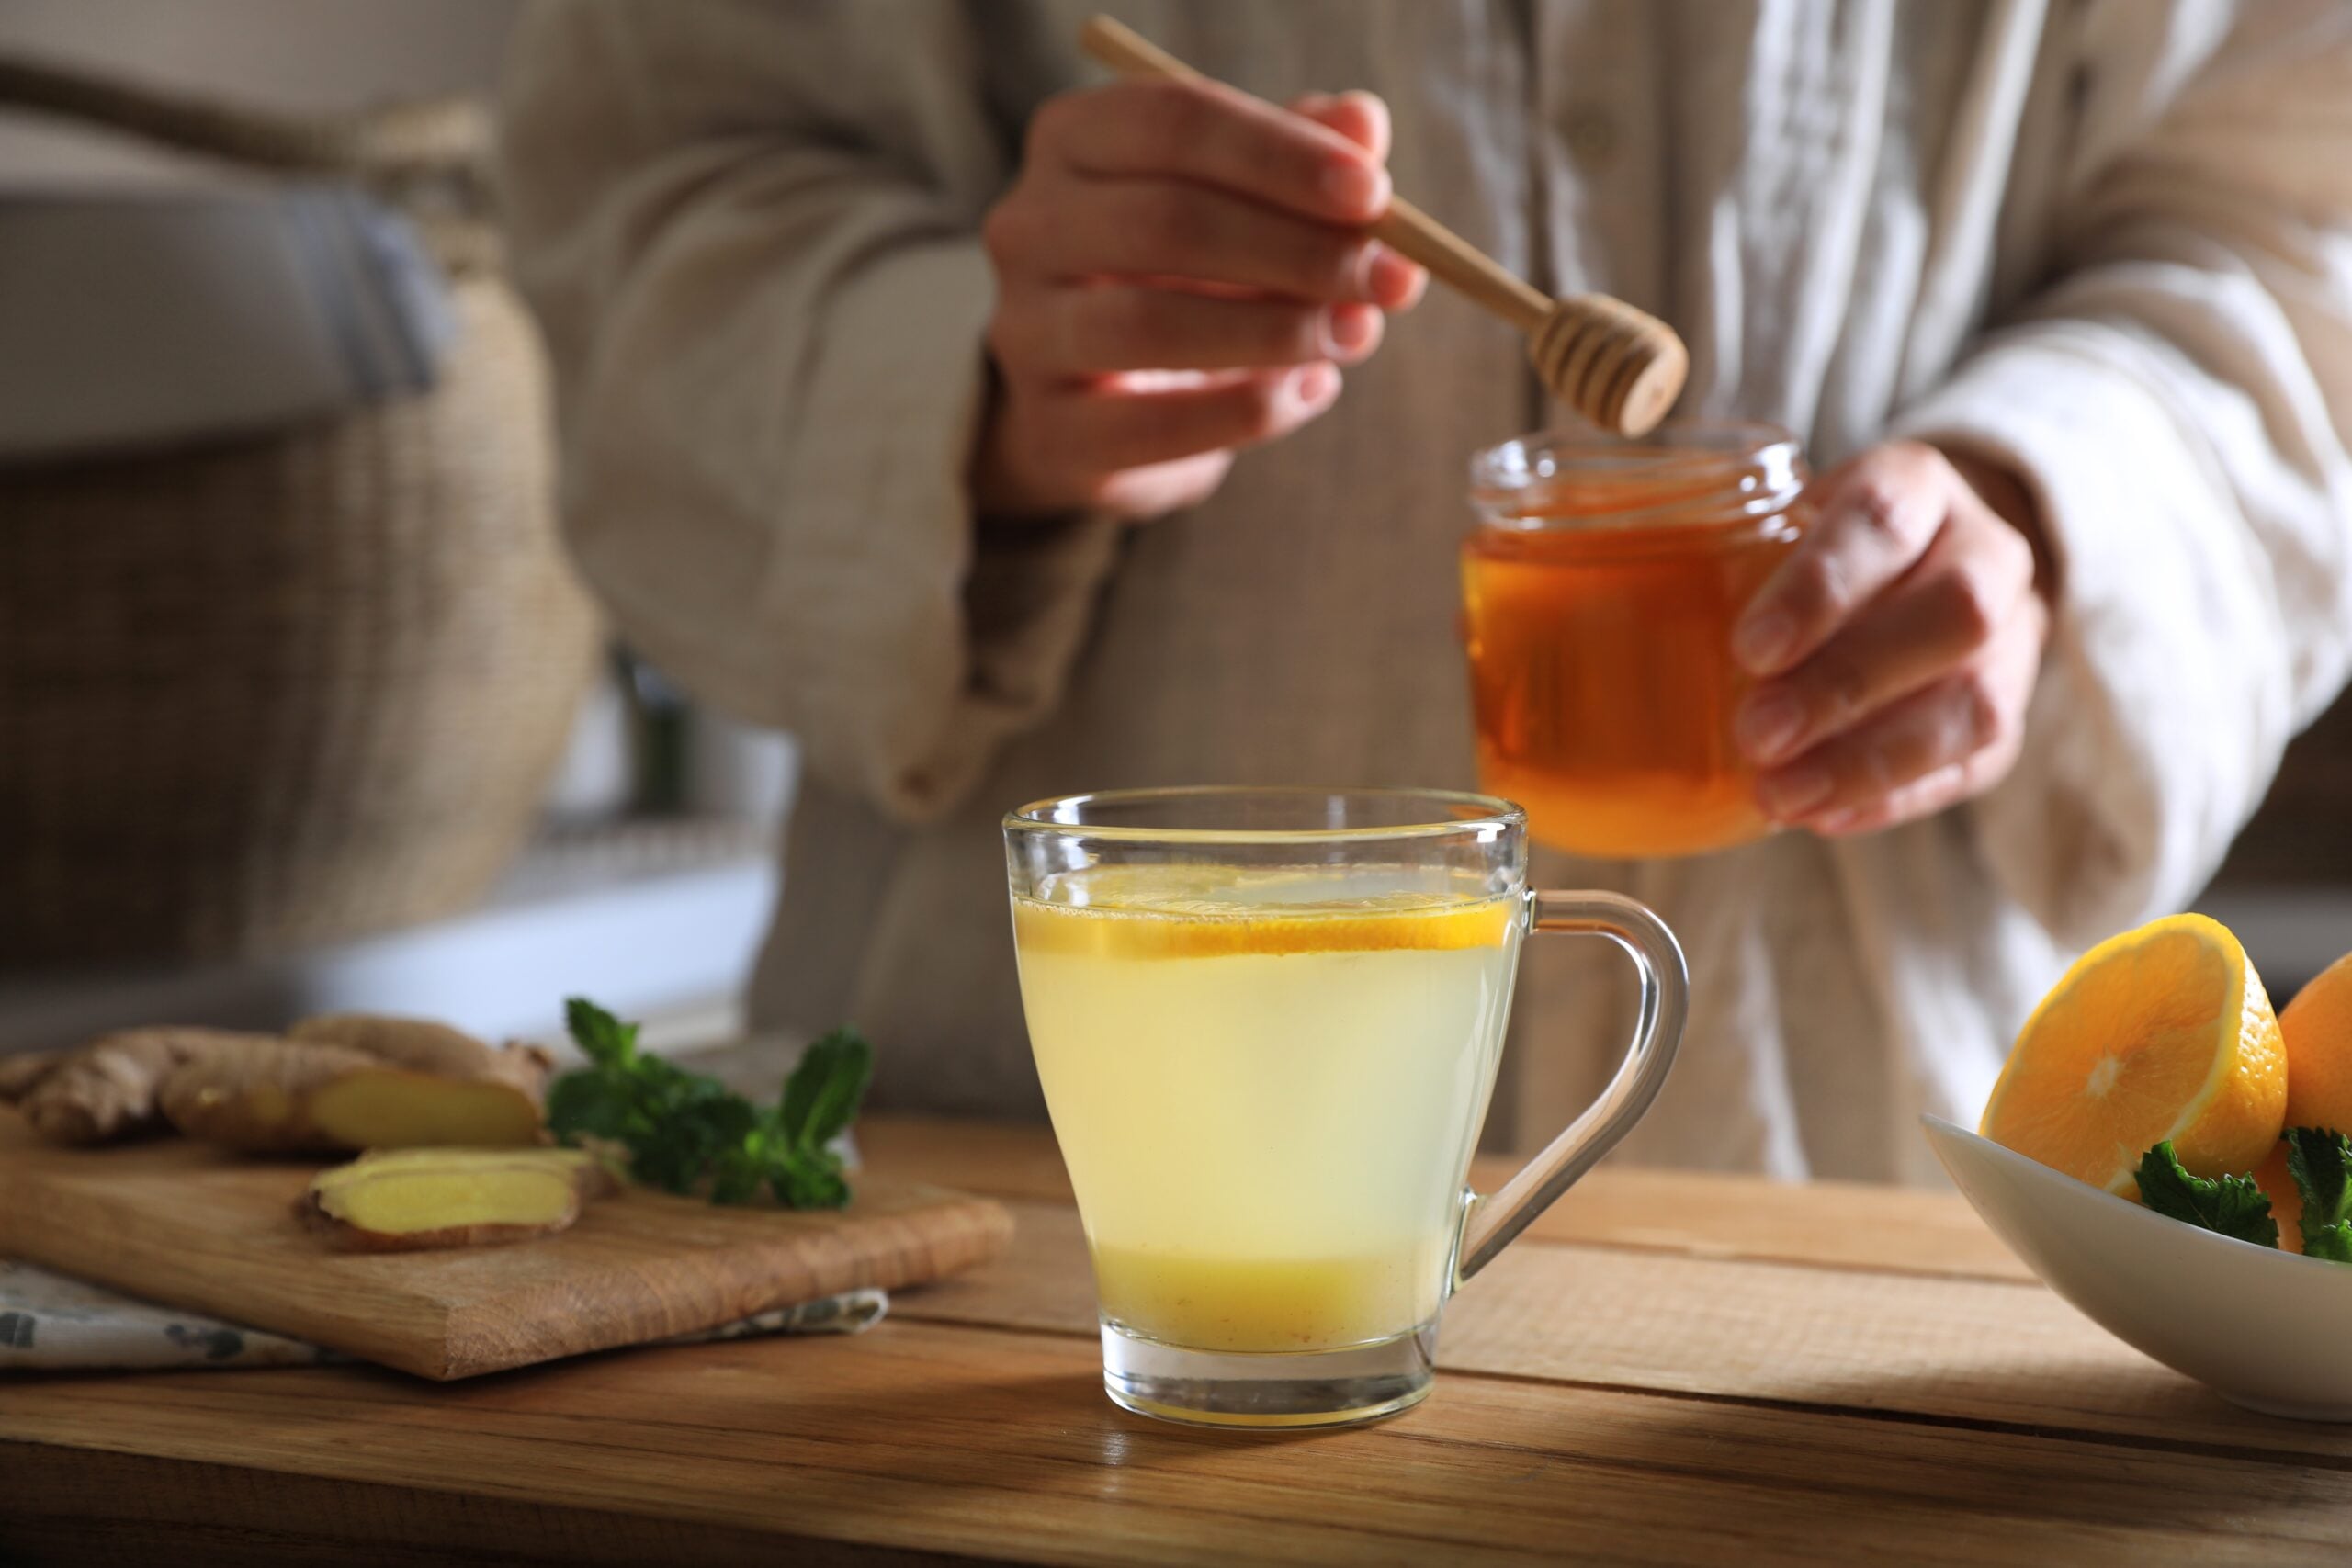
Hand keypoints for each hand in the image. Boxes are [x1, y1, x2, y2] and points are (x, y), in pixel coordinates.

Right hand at [973, 78, 1425, 520]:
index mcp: (1074, 142)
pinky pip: (1154, 427)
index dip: (1281, 155)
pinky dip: (1249, 410)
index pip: (1173, 122)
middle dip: (1298, 250)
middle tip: (1393, 279)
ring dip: (1277, 332)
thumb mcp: (1246, 203)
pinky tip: (1310, 390)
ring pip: (1150, 324)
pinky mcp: (1053, 432)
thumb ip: (1304, 158)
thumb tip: (1363, 123)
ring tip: (1357, 336)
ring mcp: (1027, 333)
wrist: (1103, 404)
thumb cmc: (1189, 275)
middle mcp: (1027, 228)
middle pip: (1165, 221)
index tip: (1375, 194)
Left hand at [1730, 441, 2053, 836]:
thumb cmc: (1815, 551)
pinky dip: (1893, 798)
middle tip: (1757, 734)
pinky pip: (1972, 765)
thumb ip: (1714, 558)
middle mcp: (1985, 552)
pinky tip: (1821, 816)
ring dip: (1870, 760)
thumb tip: (1592, 630)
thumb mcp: (1771, 524)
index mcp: (1918, 485)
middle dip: (1848, 683)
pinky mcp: (2009, 716)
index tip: (1750, 649)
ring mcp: (2013, 639)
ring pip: (1977, 702)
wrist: (1918, 569)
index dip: (1821, 586)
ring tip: (1780, 796)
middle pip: (1953, 613)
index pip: (1883, 517)